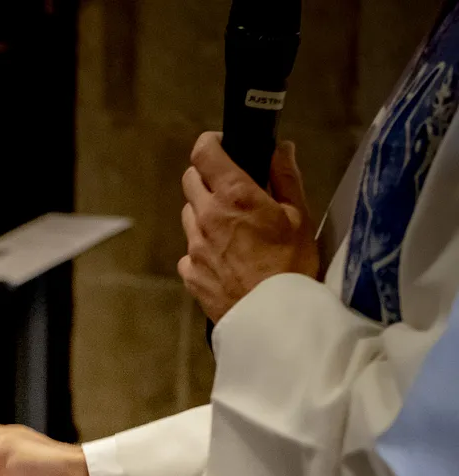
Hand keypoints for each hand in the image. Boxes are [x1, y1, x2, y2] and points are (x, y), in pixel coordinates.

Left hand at [179, 134, 319, 322]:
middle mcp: (206, 217)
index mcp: (234, 197)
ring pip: (189, 214)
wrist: (274, 318)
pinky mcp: (189, 272)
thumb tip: (279, 148)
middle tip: (231, 186)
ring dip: (205, 211)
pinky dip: (203, 245)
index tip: (223, 145)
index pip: (204, 153)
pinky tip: (226, 256)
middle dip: (208, 176)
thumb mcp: (299, 216)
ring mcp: (193, 246)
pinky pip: (189, 249)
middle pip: (191, 180)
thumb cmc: (293, 265)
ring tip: (233, 226)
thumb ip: (286, 177)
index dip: (211, 144)